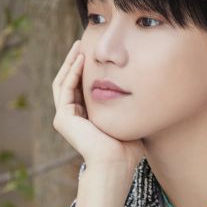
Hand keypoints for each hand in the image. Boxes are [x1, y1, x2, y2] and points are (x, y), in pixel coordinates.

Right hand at [52, 40, 146, 173]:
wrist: (116, 164)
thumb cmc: (127, 149)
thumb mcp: (126, 120)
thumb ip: (126, 107)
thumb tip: (142, 91)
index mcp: (84, 119)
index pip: (80, 88)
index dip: (85, 70)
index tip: (95, 54)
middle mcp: (71, 118)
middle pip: (68, 82)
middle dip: (75, 62)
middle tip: (81, 43)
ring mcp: (65, 118)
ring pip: (63, 82)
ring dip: (70, 63)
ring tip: (79, 46)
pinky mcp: (63, 118)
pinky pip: (65, 88)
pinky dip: (72, 73)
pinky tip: (81, 60)